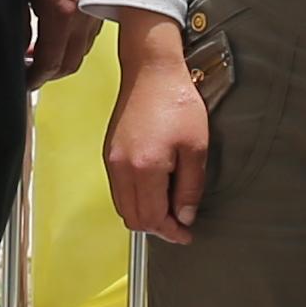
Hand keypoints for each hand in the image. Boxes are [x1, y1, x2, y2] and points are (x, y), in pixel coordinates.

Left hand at [19, 0, 100, 80]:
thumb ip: (17, 17)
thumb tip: (18, 44)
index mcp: (61, 11)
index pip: (49, 62)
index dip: (33, 78)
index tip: (19, 82)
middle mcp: (85, 13)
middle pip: (70, 63)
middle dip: (48, 73)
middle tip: (26, 70)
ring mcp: (98, 4)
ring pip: (83, 48)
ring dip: (62, 56)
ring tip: (39, 50)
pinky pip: (91, 30)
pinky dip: (75, 39)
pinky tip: (57, 28)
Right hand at [106, 42, 210, 243]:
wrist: (151, 72)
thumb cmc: (177, 102)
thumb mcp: (196, 147)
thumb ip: (190, 187)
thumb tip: (184, 216)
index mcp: (145, 168)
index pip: (153, 217)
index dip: (171, 232)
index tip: (186, 234)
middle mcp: (121, 169)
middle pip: (133, 218)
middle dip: (157, 228)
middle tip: (180, 225)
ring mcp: (111, 161)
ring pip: (123, 206)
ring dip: (145, 214)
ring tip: (169, 210)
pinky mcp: (109, 153)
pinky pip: (118, 190)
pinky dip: (134, 200)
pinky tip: (154, 191)